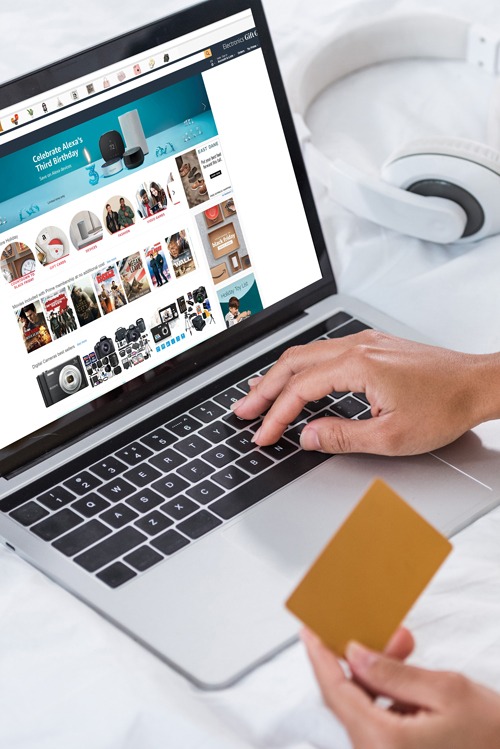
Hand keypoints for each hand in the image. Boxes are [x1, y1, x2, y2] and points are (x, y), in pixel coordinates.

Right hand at [232, 331, 499, 455]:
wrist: (478, 384)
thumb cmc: (445, 405)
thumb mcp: (392, 435)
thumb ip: (342, 436)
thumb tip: (307, 436)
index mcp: (357, 365)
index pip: (300, 390)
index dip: (276, 416)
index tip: (263, 435)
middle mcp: (356, 347)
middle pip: (294, 364)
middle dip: (264, 389)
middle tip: (244, 410)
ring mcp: (364, 343)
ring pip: (306, 354)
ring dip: (279, 376)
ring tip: (258, 394)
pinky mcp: (372, 346)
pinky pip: (324, 352)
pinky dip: (301, 367)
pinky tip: (296, 378)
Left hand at [302, 629, 499, 748]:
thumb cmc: (495, 737)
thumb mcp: (446, 691)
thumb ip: (393, 673)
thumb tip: (355, 654)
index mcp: (385, 743)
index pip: (336, 690)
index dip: (319, 655)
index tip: (308, 630)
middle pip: (349, 700)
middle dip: (361, 660)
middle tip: (380, 632)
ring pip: (365, 710)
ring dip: (378, 677)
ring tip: (403, 648)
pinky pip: (380, 723)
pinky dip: (389, 697)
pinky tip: (409, 679)